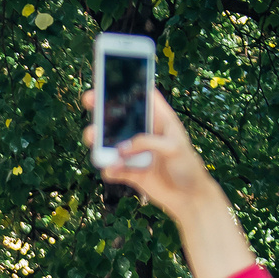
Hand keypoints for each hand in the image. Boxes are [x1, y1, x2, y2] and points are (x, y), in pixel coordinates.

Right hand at [83, 86, 220, 216]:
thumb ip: (149, 143)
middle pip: (120, 116)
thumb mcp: (175, 148)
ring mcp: (134, 152)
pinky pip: (112, 168)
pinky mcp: (129, 172)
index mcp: (160, 120)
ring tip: (94, 138)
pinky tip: (113, 169)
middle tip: (90, 101)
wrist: (188, 199)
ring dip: (99, 139)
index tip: (112, 78)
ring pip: (110, 141)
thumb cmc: (188, 168)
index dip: (129, 85)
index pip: (143, 97)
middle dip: (103, 108)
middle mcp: (144, 133)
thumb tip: (121, 148)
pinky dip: (109, 168)